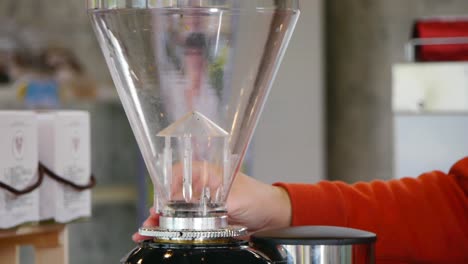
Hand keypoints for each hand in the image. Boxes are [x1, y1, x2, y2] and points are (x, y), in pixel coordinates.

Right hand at [132, 172, 291, 241]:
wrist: (272, 216)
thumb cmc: (258, 198)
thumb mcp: (234, 199)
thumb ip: (209, 202)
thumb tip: (182, 204)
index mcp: (207, 172)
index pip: (178, 172)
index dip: (165, 186)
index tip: (159, 202)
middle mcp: (201, 185)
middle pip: (172, 194)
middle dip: (158, 208)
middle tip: (150, 222)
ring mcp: (202, 202)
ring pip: (176, 210)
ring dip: (162, 221)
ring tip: (149, 232)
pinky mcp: (205, 218)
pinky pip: (185, 222)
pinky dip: (173, 229)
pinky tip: (161, 235)